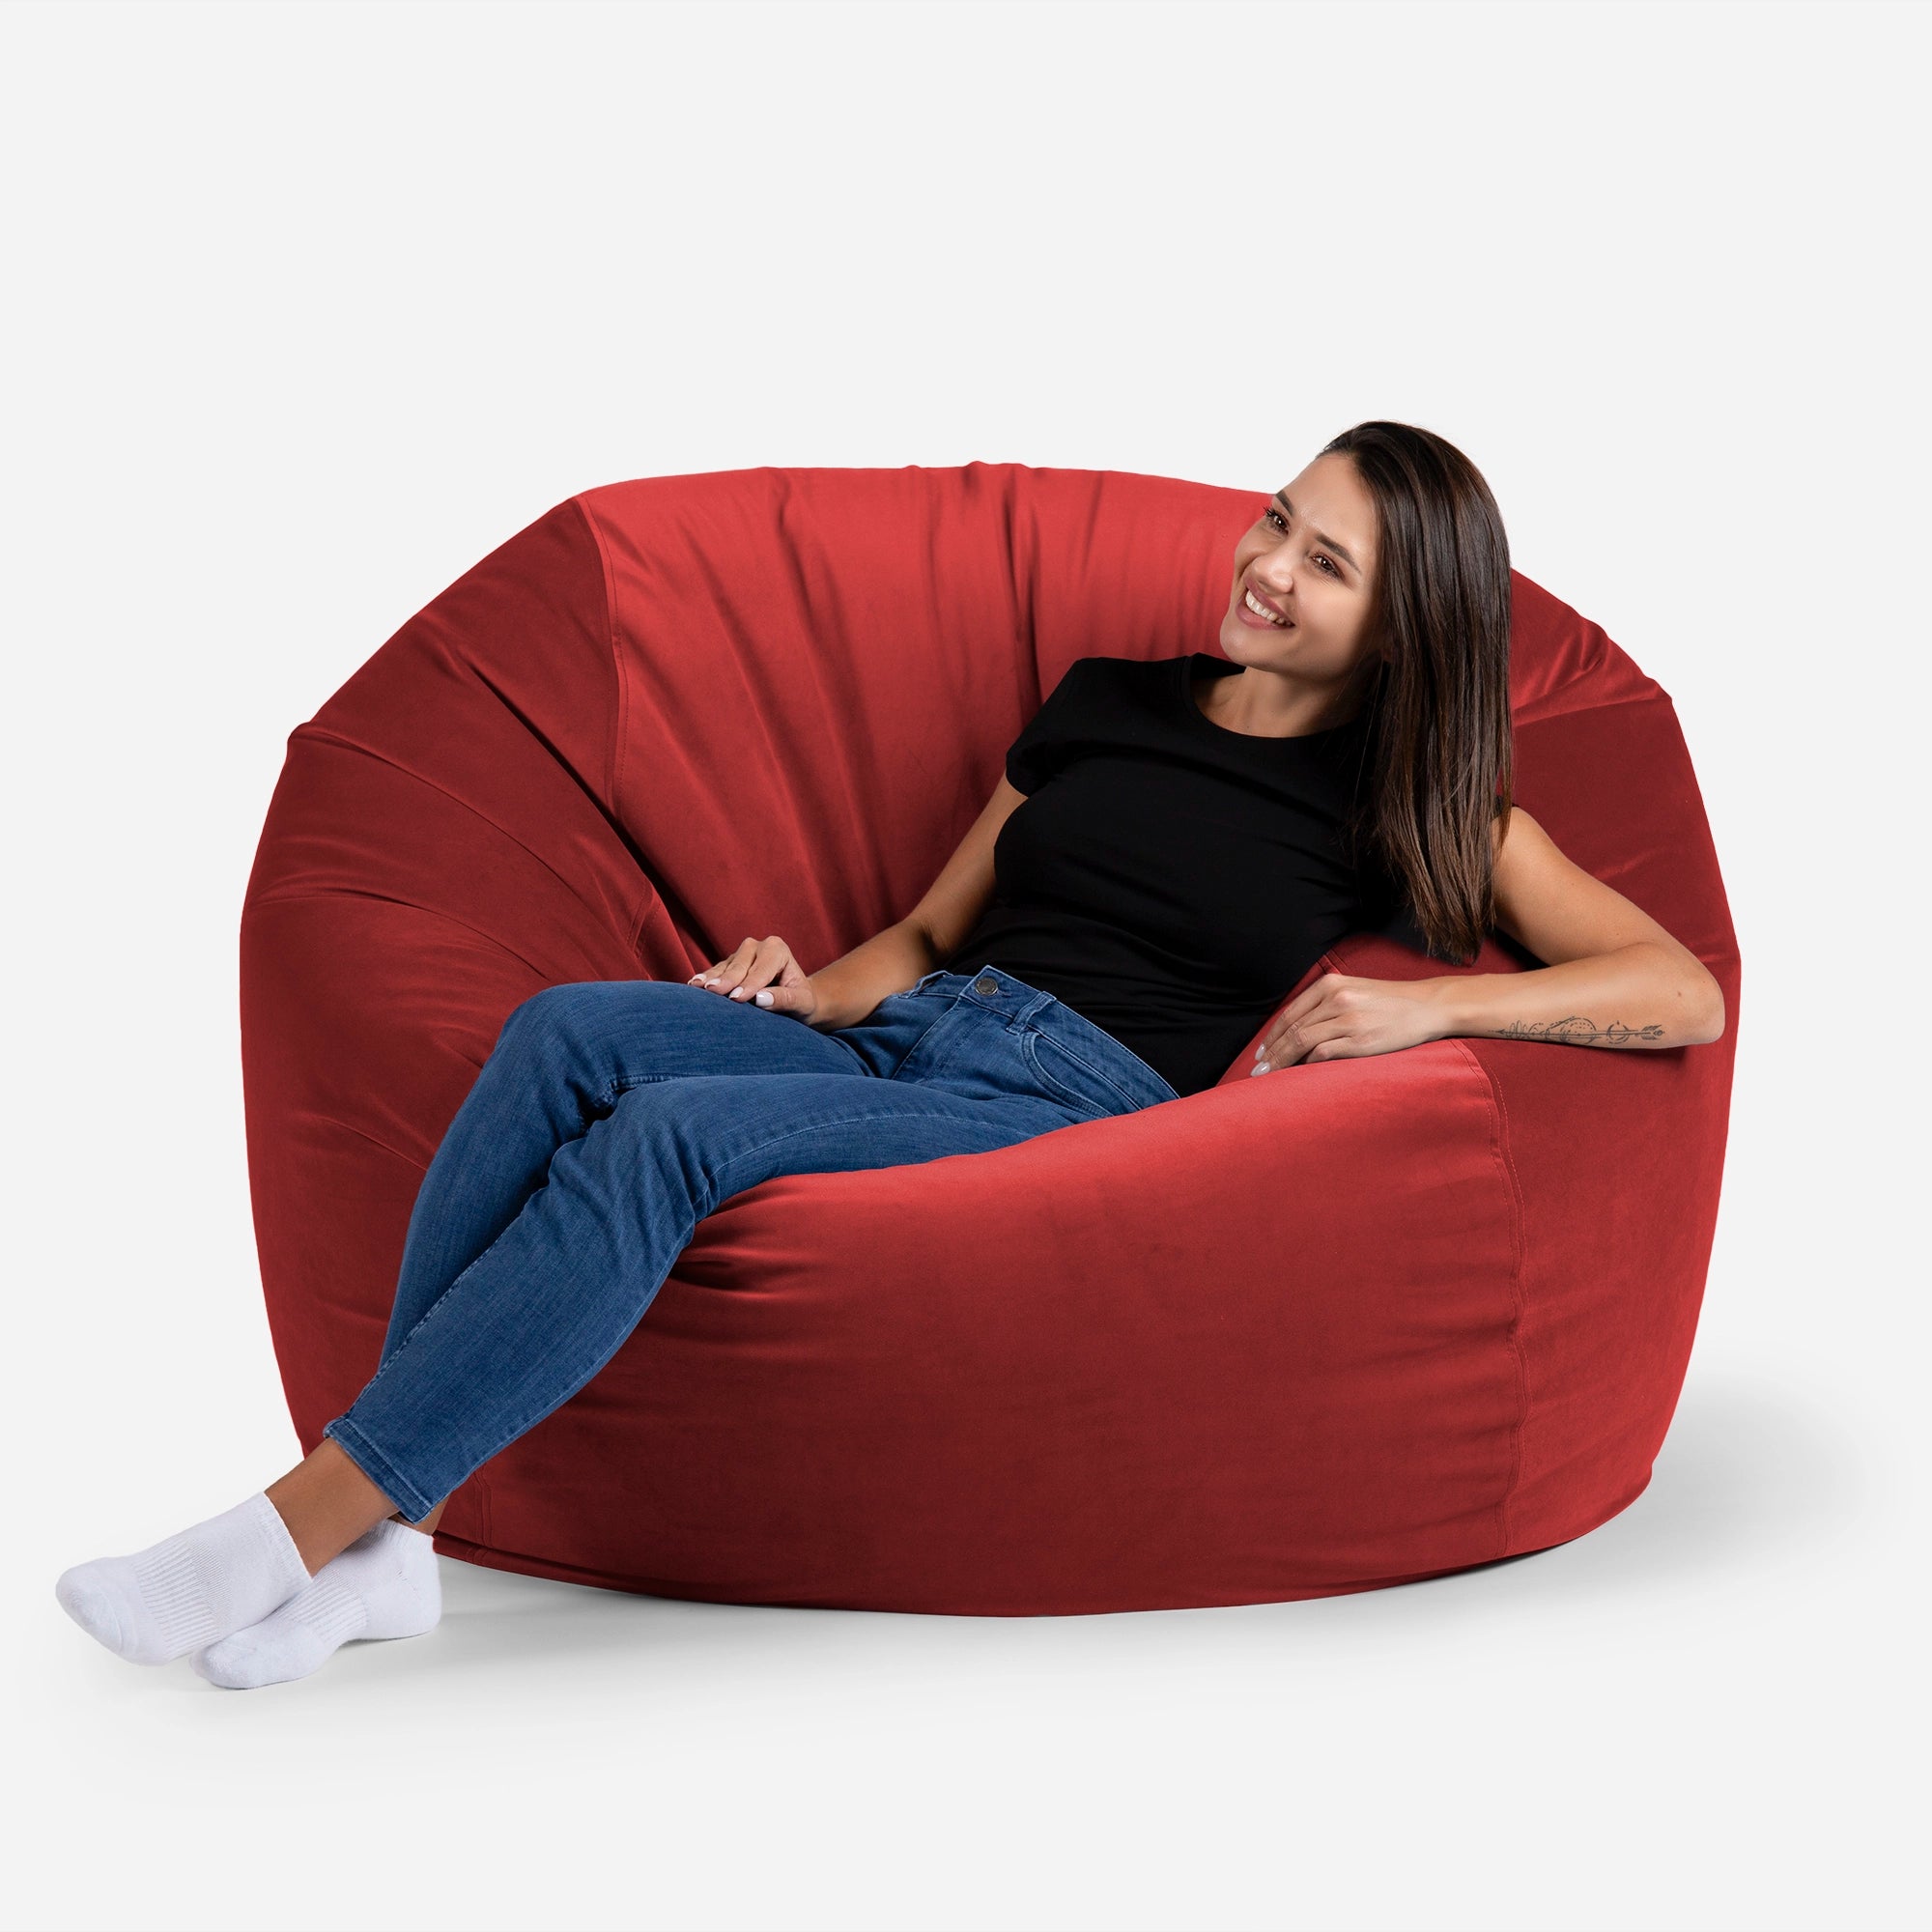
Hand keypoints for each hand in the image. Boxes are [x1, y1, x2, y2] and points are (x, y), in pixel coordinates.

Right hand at [686, 935, 819, 1023]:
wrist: (795, 1000)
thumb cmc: (802, 1002)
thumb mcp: (802, 1003)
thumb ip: (785, 999)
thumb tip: (761, 999)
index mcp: (777, 949)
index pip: (761, 970)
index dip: (750, 985)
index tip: (737, 998)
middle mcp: (757, 946)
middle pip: (739, 965)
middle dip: (727, 980)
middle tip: (713, 992)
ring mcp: (739, 954)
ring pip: (724, 967)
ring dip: (711, 979)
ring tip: (697, 988)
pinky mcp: (727, 965)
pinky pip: (714, 973)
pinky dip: (705, 980)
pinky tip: (693, 986)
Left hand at [1251, 973, 1443, 1073]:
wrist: (1427, 1006)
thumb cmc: (1389, 1002)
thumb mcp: (1353, 990)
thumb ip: (1325, 1004)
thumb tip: (1295, 1030)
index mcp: (1330, 985)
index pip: (1290, 1014)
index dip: (1271, 1036)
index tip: (1261, 1053)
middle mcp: (1336, 999)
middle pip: (1292, 1030)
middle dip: (1271, 1052)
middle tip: (1257, 1070)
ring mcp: (1348, 1019)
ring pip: (1302, 1042)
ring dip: (1282, 1061)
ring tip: (1270, 1076)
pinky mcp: (1360, 1040)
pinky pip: (1323, 1053)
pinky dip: (1306, 1064)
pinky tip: (1299, 1074)